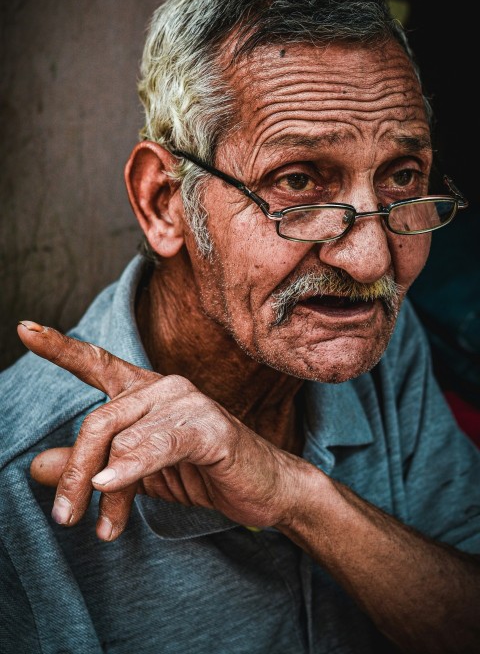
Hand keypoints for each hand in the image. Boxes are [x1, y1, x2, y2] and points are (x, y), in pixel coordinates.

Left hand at [19, 321, 303, 541]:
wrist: (265, 490)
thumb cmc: (203, 473)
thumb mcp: (135, 473)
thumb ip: (89, 464)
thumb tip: (36, 464)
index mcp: (146, 392)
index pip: (97, 365)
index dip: (60, 348)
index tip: (24, 328)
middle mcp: (164, 388)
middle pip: (98, 420)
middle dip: (75, 473)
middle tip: (65, 516)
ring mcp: (188, 404)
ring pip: (122, 439)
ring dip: (102, 488)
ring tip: (101, 528)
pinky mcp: (209, 428)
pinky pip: (158, 445)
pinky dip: (131, 468)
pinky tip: (109, 488)